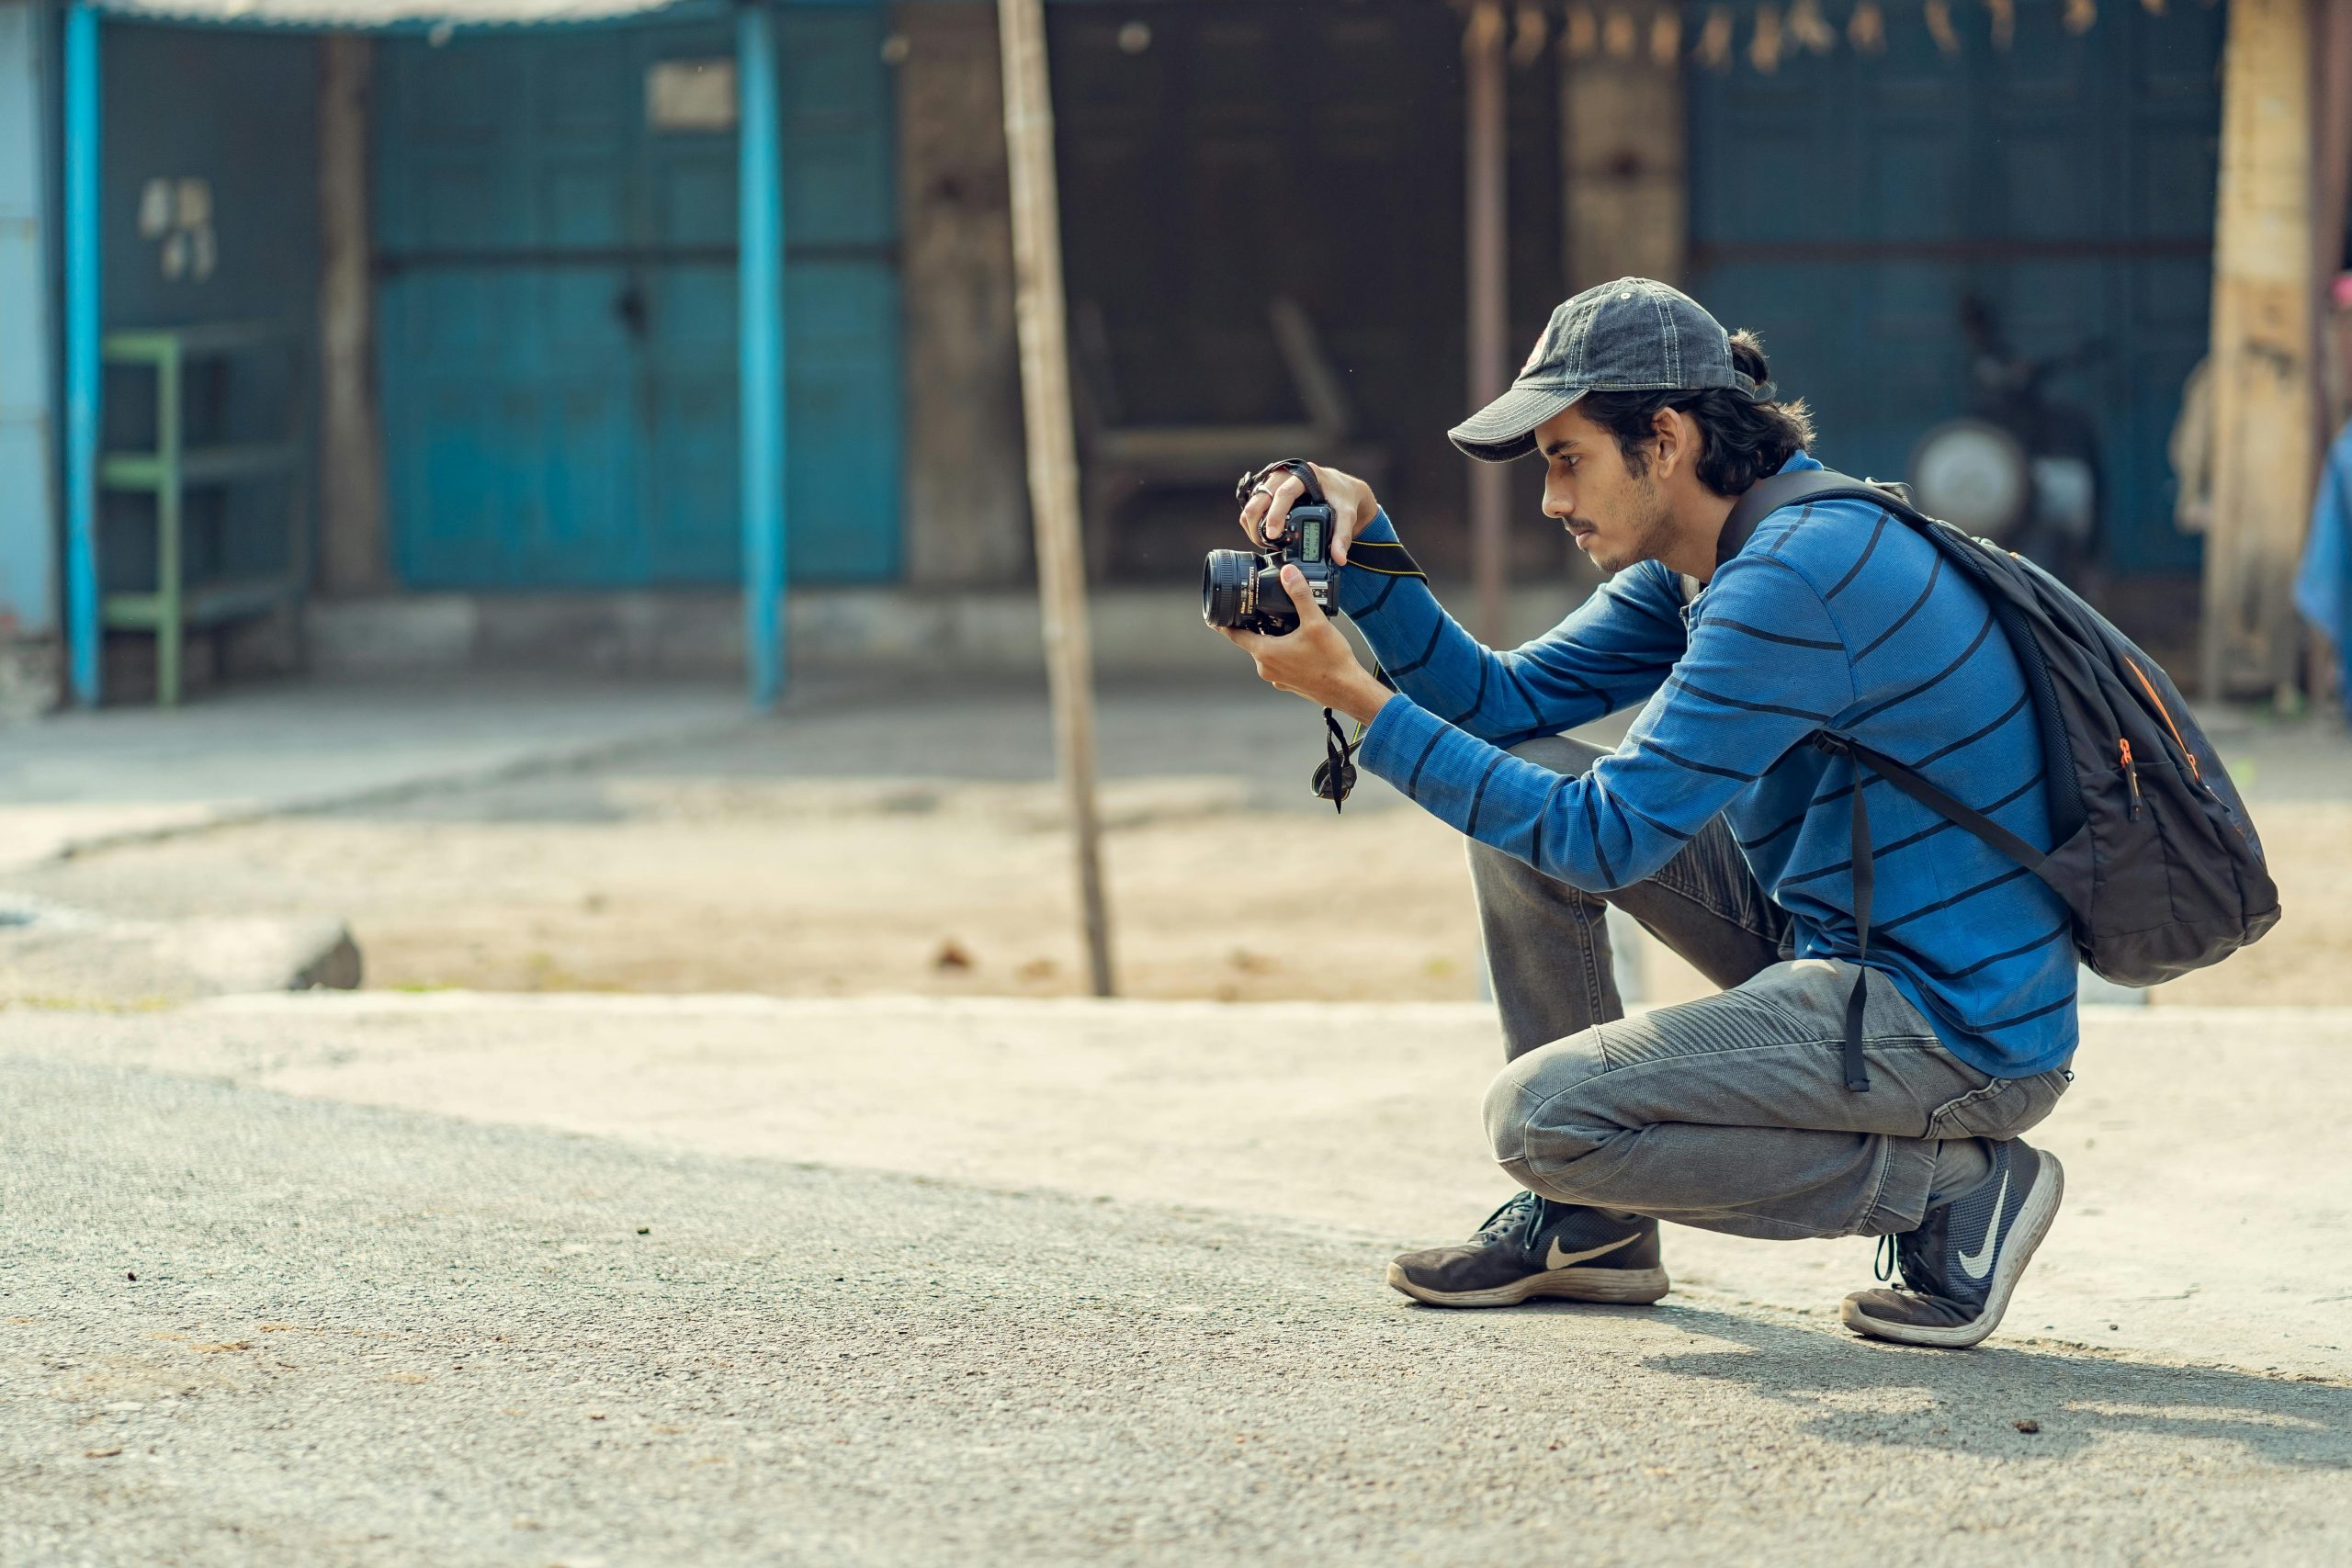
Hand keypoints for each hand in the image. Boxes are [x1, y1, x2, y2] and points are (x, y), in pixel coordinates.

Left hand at [1218, 566, 1394, 725]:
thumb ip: (1300, 595)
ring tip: (1287, 624)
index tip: (1213, 617)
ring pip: (1267, 652)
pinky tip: (1300, 644)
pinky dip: (1283, 652)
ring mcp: (1276, 677)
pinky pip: (1279, 663)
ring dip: (1272, 638)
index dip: (1223, 624)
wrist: (1348, 690)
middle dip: (1256, 625)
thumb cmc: (1331, 661)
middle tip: (1263, 609)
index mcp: (1266, 652)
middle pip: (1252, 641)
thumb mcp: (1316, 622)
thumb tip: (1288, 573)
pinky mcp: (1288, 683)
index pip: (1235, 635)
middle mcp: (1266, 667)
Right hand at [1238, 463, 1378, 565]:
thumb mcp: (1347, 514)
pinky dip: (1255, 519)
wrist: (1342, 488)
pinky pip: (1255, 503)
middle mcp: (1288, 475)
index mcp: (1306, 475)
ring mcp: (1277, 481)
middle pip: (1261, 495)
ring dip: (1253, 521)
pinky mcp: (1271, 490)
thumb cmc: (1342, 496)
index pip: (1284, 493)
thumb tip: (1339, 557)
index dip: (1275, 514)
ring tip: (1263, 541)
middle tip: (1263, 542)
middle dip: (1257, 520)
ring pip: (1254, 499)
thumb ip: (1342, 535)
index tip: (1272, 535)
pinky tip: (1262, 533)